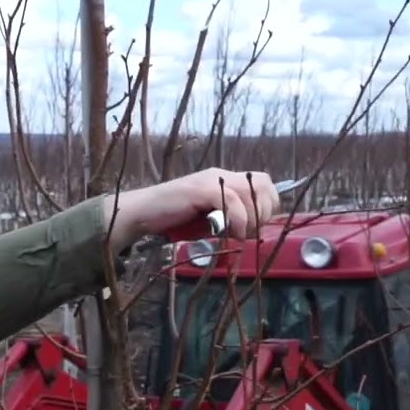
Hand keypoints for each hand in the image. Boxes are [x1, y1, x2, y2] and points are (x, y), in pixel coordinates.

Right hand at [107, 168, 280, 251]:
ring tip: (237, 234)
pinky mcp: (201, 189)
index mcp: (224, 180)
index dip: (268, 205)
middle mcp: (221, 175)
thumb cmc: (173, 221)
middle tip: (249, 232)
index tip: (258, 227)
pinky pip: (232, 200)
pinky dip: (237, 219)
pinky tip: (228, 232)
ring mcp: (210, 180)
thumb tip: (254, 232)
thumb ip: (229, 219)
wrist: (141, 214)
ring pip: (250, 192)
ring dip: (250, 218)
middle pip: (262, 183)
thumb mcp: (209, 219)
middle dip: (263, 212)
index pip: (263, 182)